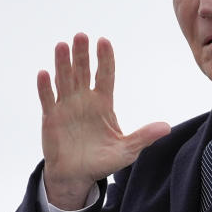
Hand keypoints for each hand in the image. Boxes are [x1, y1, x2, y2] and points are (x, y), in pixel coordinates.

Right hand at [37, 33, 170, 209]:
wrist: (78, 176)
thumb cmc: (102, 161)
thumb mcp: (127, 150)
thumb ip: (143, 137)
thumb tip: (167, 127)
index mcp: (103, 103)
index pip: (105, 75)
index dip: (105, 59)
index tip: (103, 41)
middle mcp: (84, 100)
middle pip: (83, 72)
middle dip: (82, 54)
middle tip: (81, 36)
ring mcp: (66, 107)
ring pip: (64, 80)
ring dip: (62, 64)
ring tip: (62, 46)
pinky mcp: (51, 118)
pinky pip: (48, 99)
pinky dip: (45, 87)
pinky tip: (44, 73)